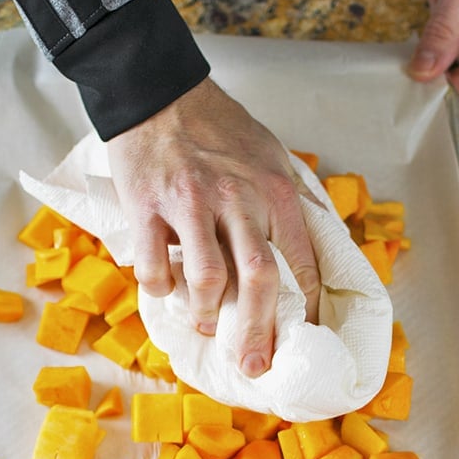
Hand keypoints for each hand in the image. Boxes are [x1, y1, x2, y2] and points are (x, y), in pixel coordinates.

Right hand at [107, 78, 319, 377]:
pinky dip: (159, 288)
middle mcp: (237, 198)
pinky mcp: (147, 206)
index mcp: (274, 191)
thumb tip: (312, 252)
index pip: (300, 263)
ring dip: (206, 312)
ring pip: (207, 279)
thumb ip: (290, 202)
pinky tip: (164, 288)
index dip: (304, 309)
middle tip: (254, 366)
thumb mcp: (270, 155)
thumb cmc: (218, 129)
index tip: (301, 339)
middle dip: (259, 333)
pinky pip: (153, 266)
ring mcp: (190, 203)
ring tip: (206, 322)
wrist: (159, 91)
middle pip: (259, 280)